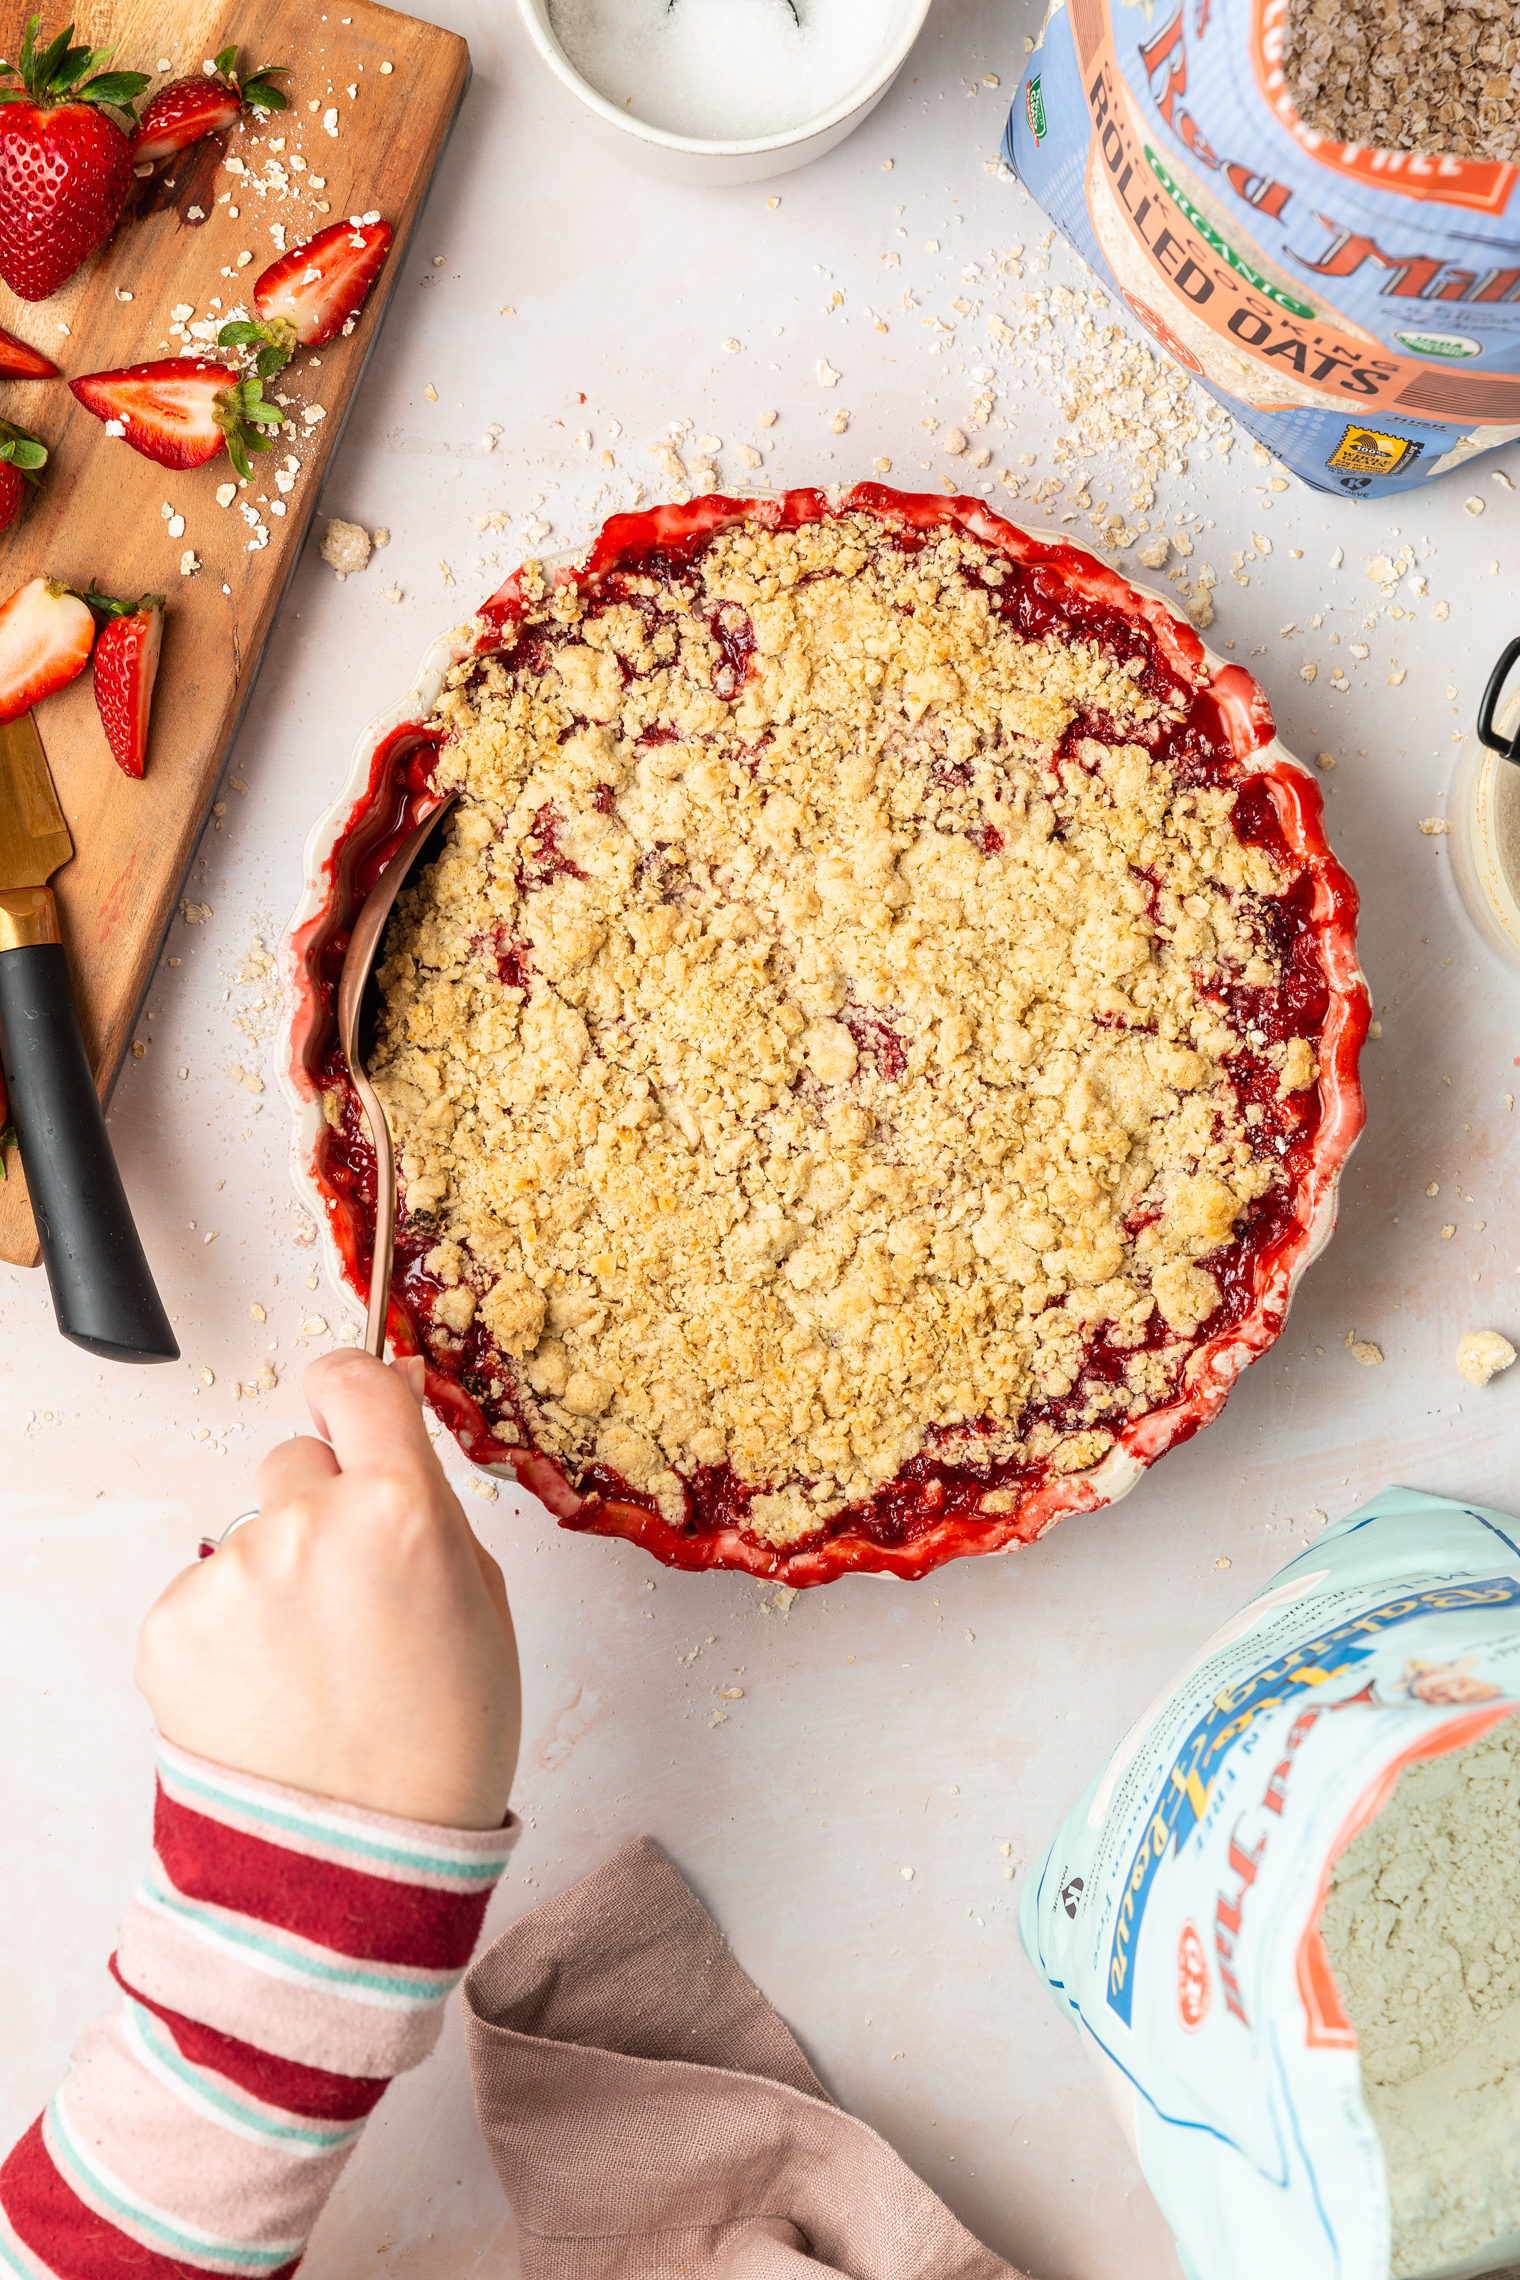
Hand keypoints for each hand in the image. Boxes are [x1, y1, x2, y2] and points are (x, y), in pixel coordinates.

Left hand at [137, 1350, 519, 1829]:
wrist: (356, 1863)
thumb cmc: (442, 1744)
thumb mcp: (483, 1604)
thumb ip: (431, 1505)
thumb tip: (390, 1424)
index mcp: (400, 1509)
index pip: (353, 1380)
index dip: (355, 1391)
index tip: (356, 1413)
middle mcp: (307, 1524)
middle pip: (298, 1461)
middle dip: (324, 1507)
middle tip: (355, 1599)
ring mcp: (231, 1574)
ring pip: (254, 1533)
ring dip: (277, 1576)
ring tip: (313, 1665)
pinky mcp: (172, 1625)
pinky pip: (207, 1592)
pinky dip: (232, 1630)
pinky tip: (269, 1689)